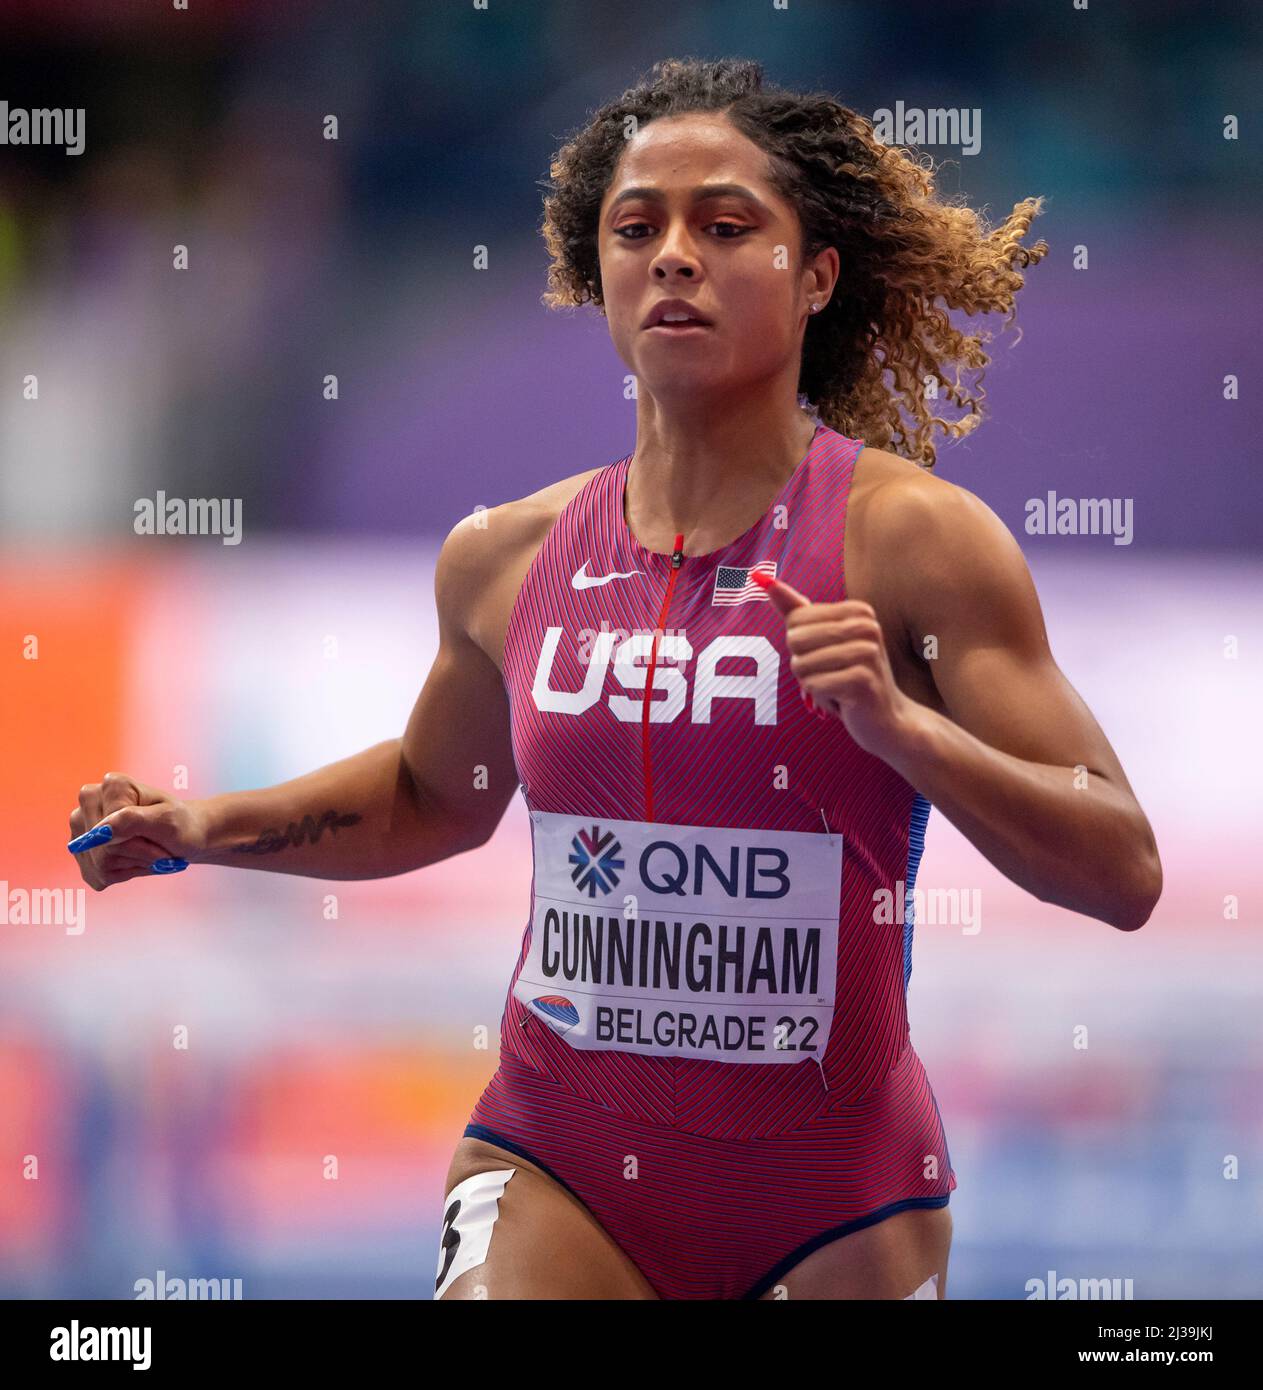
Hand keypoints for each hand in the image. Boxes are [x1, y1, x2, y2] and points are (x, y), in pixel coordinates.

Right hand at [67, 771, 209, 891]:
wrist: (183, 835)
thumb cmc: (178, 823)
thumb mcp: (167, 820)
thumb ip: (132, 821)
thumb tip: (100, 832)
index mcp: (112, 785)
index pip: (114, 828)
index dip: (143, 844)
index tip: (163, 841)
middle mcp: (90, 801)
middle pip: (104, 847)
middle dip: (138, 855)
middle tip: (161, 851)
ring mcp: (82, 826)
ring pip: (101, 863)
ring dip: (135, 865)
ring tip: (150, 853)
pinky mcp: (82, 851)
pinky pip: (98, 874)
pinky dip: (125, 873)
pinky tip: (138, 860)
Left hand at [752, 571, 921, 760]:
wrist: (887, 719)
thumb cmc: (852, 677)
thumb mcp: (826, 640)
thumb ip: (797, 610)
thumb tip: (765, 581)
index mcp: (858, 611)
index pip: (795, 619)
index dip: (802, 646)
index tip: (829, 657)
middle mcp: (866, 627)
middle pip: (795, 640)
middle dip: (805, 665)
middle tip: (833, 675)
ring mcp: (867, 653)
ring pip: (801, 665)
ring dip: (813, 684)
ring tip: (839, 687)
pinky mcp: (862, 681)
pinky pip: (812, 686)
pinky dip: (821, 698)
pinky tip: (844, 702)